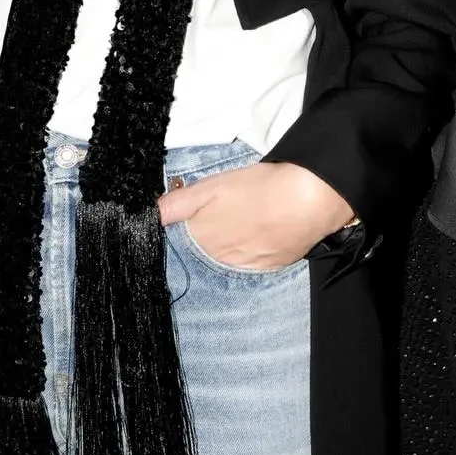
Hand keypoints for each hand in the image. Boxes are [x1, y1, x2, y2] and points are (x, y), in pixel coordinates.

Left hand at [157, 161, 353, 270]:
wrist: (308, 199)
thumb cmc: (258, 188)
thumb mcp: (211, 186)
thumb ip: (176, 204)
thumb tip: (146, 217)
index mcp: (200, 240)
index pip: (179, 244)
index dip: (183, 231)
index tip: (190, 221)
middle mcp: (219, 261)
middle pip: (202, 255)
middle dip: (206, 240)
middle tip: (224, 216)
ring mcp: (246, 268)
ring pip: (227, 261)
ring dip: (230, 246)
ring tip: (244, 221)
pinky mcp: (269, 268)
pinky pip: (251, 264)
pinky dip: (252, 250)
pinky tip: (261, 231)